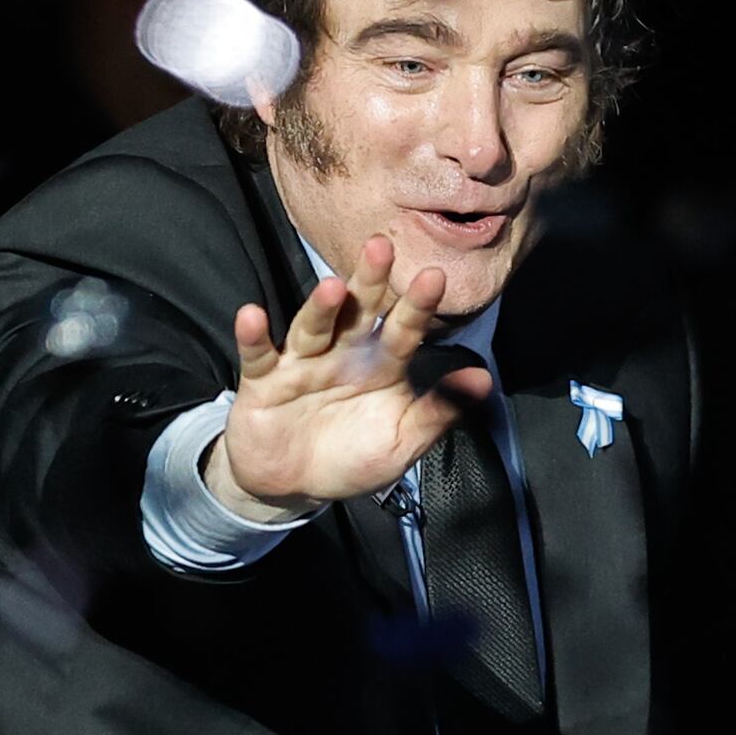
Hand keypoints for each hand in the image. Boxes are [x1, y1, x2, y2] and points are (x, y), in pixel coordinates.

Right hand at [215, 234, 490, 511]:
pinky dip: (252, 336)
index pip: (403, 331)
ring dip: (321, 307)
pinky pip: (259, 355)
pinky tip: (252, 315)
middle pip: (358, 313)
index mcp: (380, 365)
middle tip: (381, 248)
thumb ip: (439, 412)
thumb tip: (484, 381)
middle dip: (369, 283)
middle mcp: (343, 354)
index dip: (417, 307)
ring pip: (312, 328)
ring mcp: (302, 365)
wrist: (295, 486)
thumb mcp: (403, 442)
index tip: (435, 278)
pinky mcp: (264, 381)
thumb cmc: (353, 456)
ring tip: (334, 288)